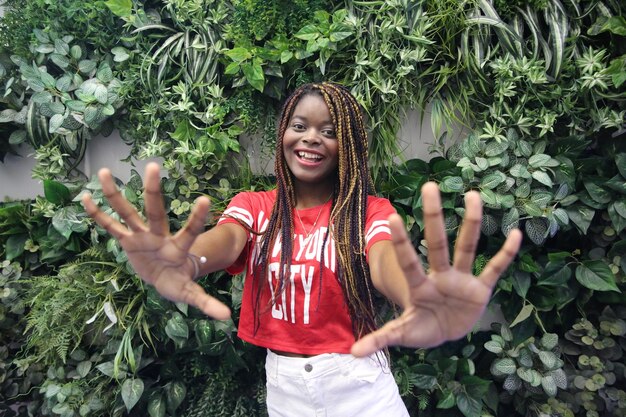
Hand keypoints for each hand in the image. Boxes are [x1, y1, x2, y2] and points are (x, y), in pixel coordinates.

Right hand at [82, 162, 230, 319]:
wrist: (163, 276)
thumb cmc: (178, 281)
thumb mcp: (190, 293)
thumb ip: (206, 302)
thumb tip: (227, 317)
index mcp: (178, 248)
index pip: (190, 231)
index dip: (197, 217)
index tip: (205, 199)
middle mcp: (159, 236)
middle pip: (156, 211)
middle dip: (154, 191)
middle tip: (154, 166)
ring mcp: (141, 236)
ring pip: (127, 212)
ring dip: (115, 194)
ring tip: (104, 172)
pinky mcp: (126, 241)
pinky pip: (110, 227)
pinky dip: (98, 215)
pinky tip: (86, 197)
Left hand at [351, 182, 521, 355]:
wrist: (445, 332)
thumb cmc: (421, 328)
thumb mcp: (403, 334)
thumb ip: (381, 338)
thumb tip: (354, 353)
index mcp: (420, 286)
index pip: (409, 261)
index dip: (402, 242)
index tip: (393, 217)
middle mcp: (440, 276)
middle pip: (437, 242)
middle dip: (433, 216)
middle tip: (429, 185)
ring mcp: (461, 280)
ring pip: (466, 247)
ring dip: (471, 223)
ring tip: (473, 194)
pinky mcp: (480, 289)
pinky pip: (495, 269)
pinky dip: (505, 255)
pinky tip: (516, 234)